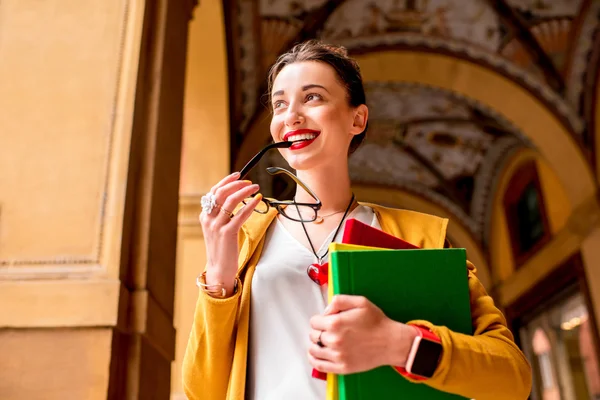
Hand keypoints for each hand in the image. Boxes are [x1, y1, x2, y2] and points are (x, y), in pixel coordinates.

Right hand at [199, 172, 261, 293]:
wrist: (219, 268)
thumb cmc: (222, 248)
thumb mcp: (217, 228)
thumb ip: (221, 214)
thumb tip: (235, 197)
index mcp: (205, 216)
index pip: (213, 191)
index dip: (226, 181)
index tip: (238, 174)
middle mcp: (208, 219)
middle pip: (221, 193)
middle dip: (236, 184)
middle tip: (250, 182)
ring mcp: (216, 226)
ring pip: (230, 201)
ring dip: (244, 191)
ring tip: (255, 188)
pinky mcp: (227, 233)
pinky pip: (240, 215)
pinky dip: (249, 205)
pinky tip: (257, 200)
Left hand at [308, 295, 416, 374]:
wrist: (391, 342)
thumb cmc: (376, 322)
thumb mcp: (360, 302)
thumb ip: (339, 301)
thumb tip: (325, 311)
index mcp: (336, 323)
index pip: (314, 322)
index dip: (320, 319)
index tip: (326, 321)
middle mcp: (334, 340)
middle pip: (313, 335)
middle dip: (318, 331)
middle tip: (328, 330)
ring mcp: (337, 356)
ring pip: (314, 350)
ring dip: (316, 344)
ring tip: (323, 342)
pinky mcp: (342, 367)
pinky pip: (319, 365)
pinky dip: (314, 360)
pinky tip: (317, 355)